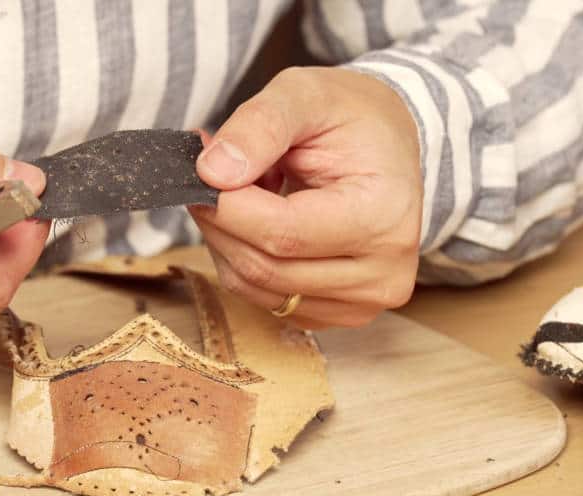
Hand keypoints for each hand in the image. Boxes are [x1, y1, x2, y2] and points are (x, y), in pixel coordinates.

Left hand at [192, 67, 422, 328]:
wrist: (385, 145)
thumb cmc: (348, 117)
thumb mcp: (303, 93)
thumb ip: (259, 126)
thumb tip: (211, 173)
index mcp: (385, 216)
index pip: (282, 233)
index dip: (227, 206)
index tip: (197, 171)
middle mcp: (381, 273)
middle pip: (263, 266)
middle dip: (219, 221)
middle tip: (203, 178)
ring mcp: (361, 303)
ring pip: (254, 287)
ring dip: (226, 240)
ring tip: (236, 194)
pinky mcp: (336, 315)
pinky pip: (262, 297)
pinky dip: (241, 259)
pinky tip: (254, 222)